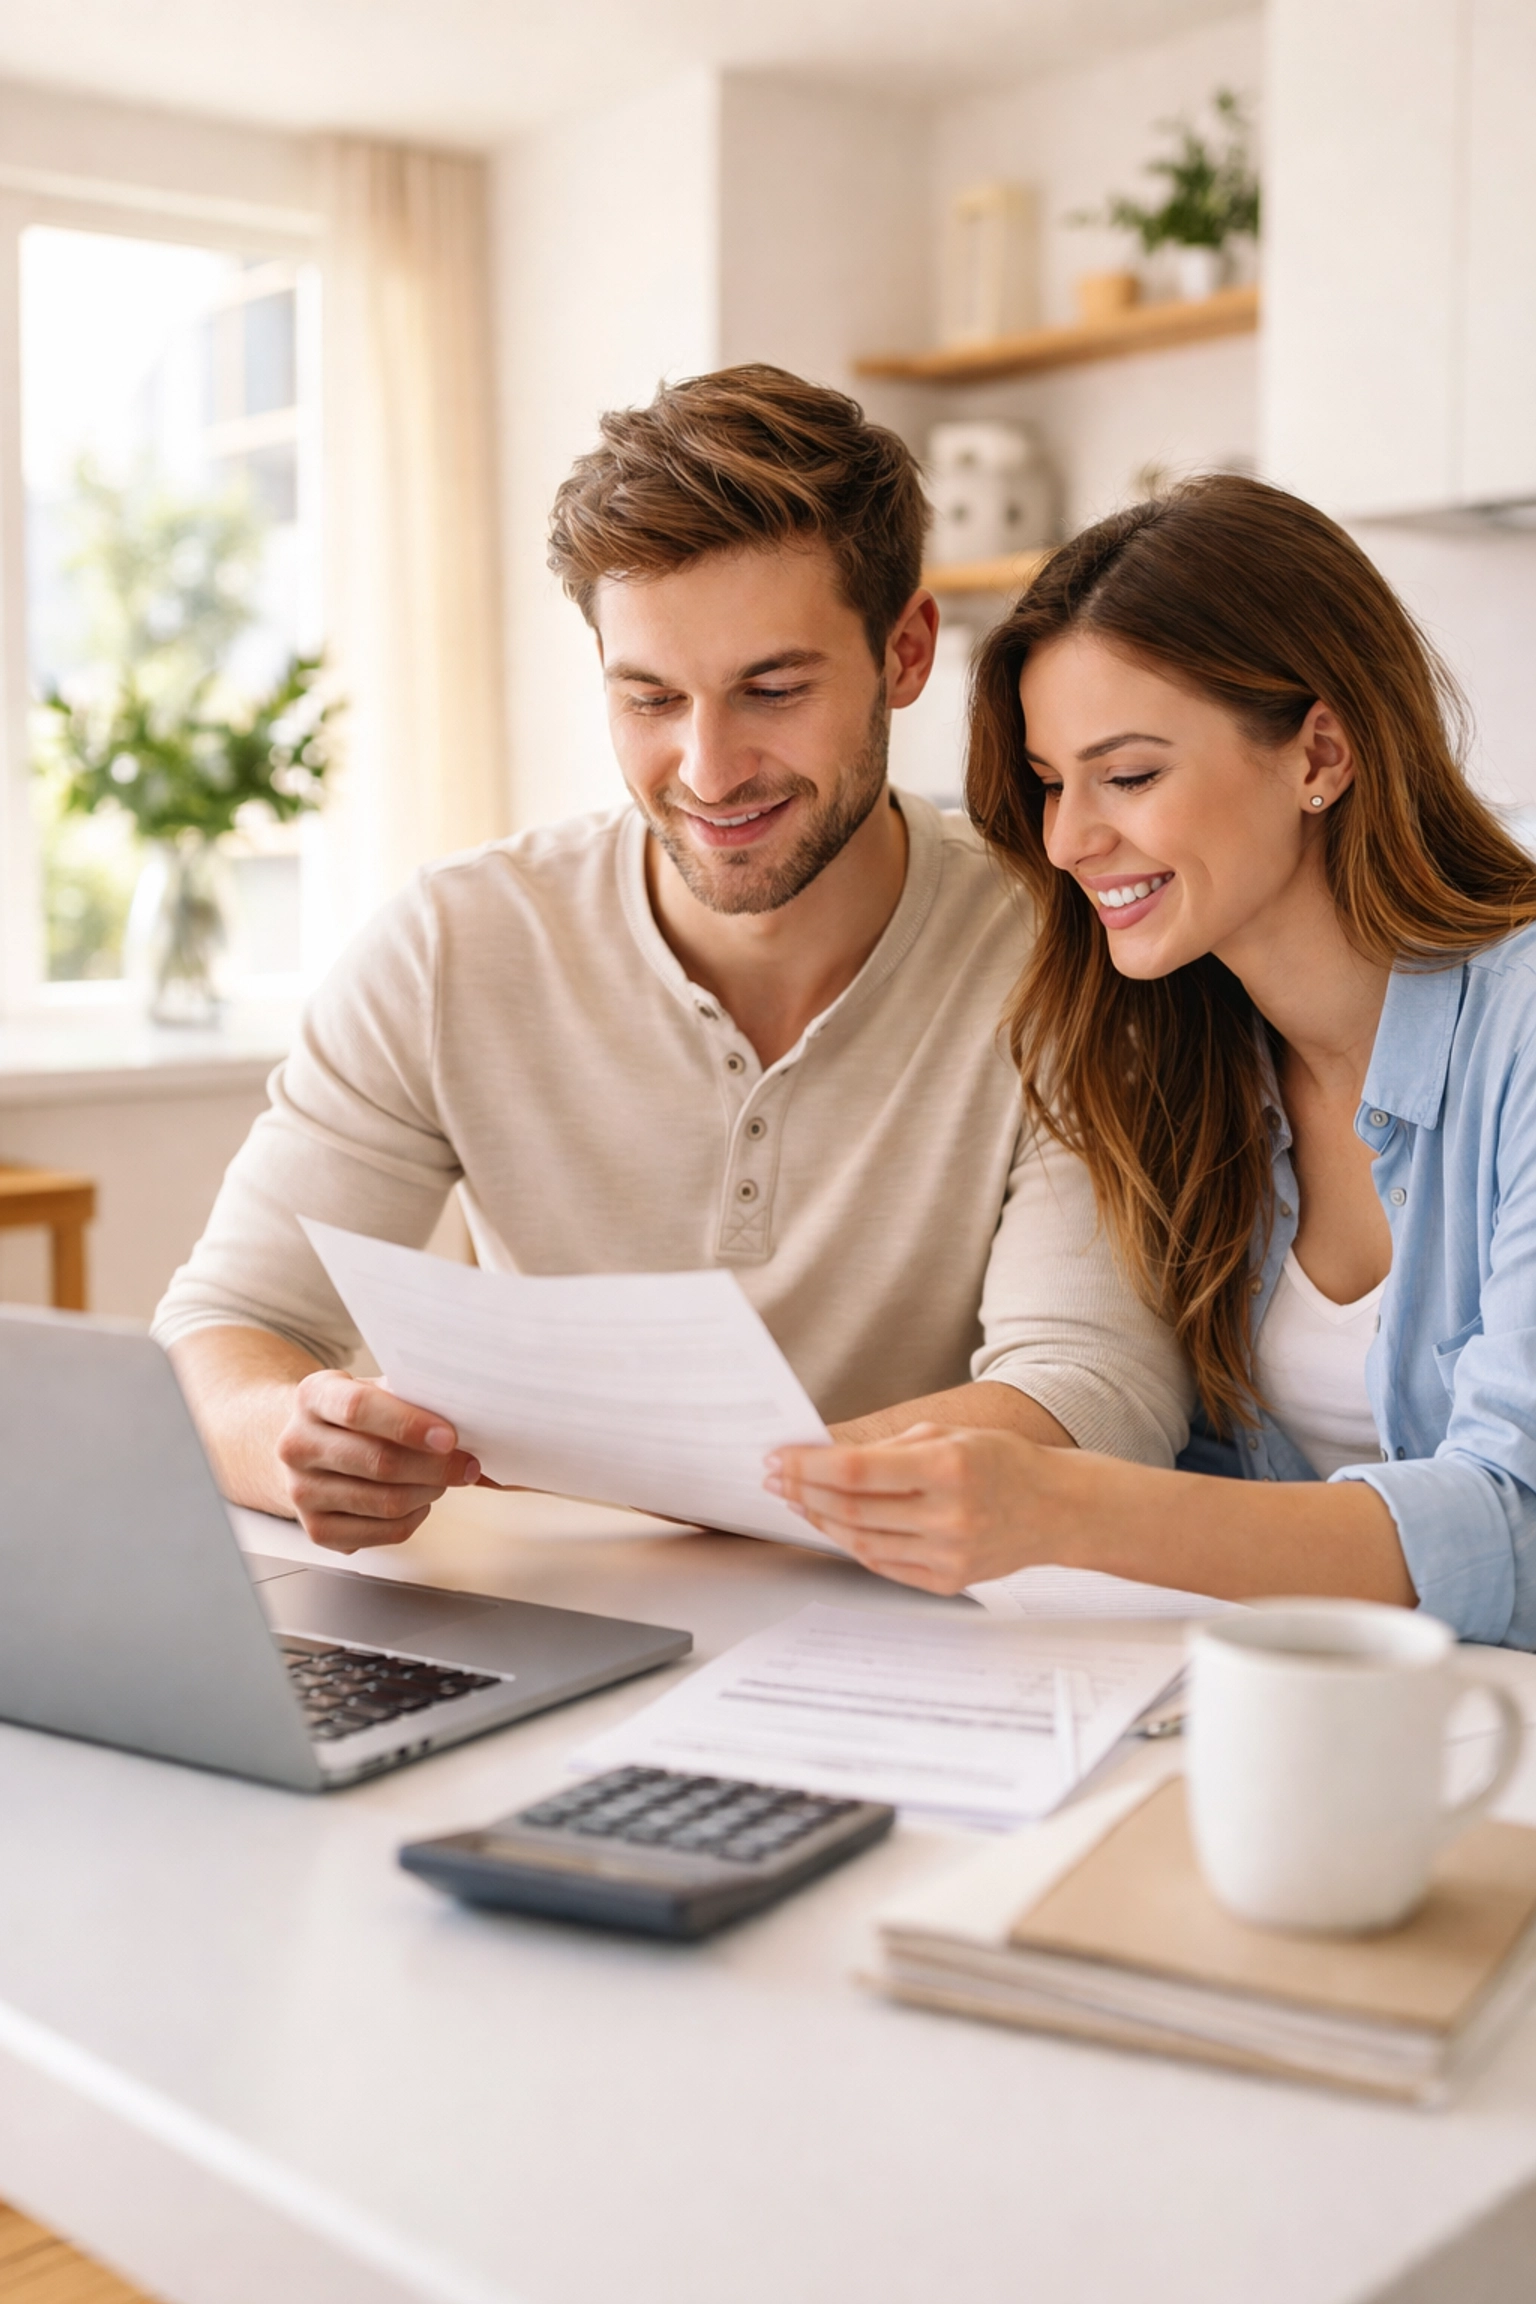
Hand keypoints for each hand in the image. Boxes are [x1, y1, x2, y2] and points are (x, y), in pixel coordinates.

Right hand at [276, 1370, 481, 1552]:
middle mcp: (297, 1444)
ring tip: (445, 1478)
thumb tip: (484, 1427)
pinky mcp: (316, 1529)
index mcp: (313, 1397)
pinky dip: (415, 1517)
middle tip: (467, 1464)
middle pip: (378, 1462)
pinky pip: (384, 1532)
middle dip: (435, 1466)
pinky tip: (420, 1498)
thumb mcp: (379, 1392)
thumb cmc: (358, 1416)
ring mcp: (302, 1491)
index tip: (449, 1437)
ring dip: (429, 1491)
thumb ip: (419, 1403)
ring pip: (385, 1502)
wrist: (309, 1444)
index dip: (408, 1425)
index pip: (358, 1409)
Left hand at [765, 1422, 1053, 1593]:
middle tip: (777, 1479)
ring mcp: (949, 1554)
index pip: (856, 1470)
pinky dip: (852, 1544)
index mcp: (948, 1466)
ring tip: (799, 1501)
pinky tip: (835, 1525)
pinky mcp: (948, 1580)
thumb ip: (887, 1448)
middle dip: (804, 1492)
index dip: (808, 1466)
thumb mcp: (948, 1435)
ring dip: (821, 1520)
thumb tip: (825, 1457)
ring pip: (860, 1541)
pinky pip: (883, 1564)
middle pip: (851, 1509)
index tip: (777, 1459)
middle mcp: (948, 1515)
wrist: (1057, 1508)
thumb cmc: (1001, 1461)